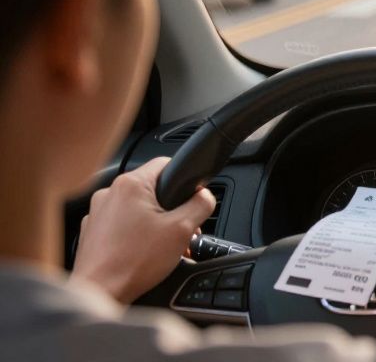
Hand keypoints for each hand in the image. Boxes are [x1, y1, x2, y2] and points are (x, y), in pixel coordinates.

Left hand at [71, 157, 215, 303]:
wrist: (99, 292)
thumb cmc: (134, 263)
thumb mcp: (183, 229)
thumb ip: (201, 204)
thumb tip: (205, 196)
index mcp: (130, 185)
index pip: (165, 163)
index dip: (184, 180)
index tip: (189, 199)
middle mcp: (108, 193)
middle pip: (151, 189)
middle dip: (170, 208)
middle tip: (179, 231)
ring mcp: (96, 212)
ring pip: (135, 208)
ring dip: (152, 222)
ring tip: (160, 246)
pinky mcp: (91, 230)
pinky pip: (120, 223)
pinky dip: (133, 234)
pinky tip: (141, 252)